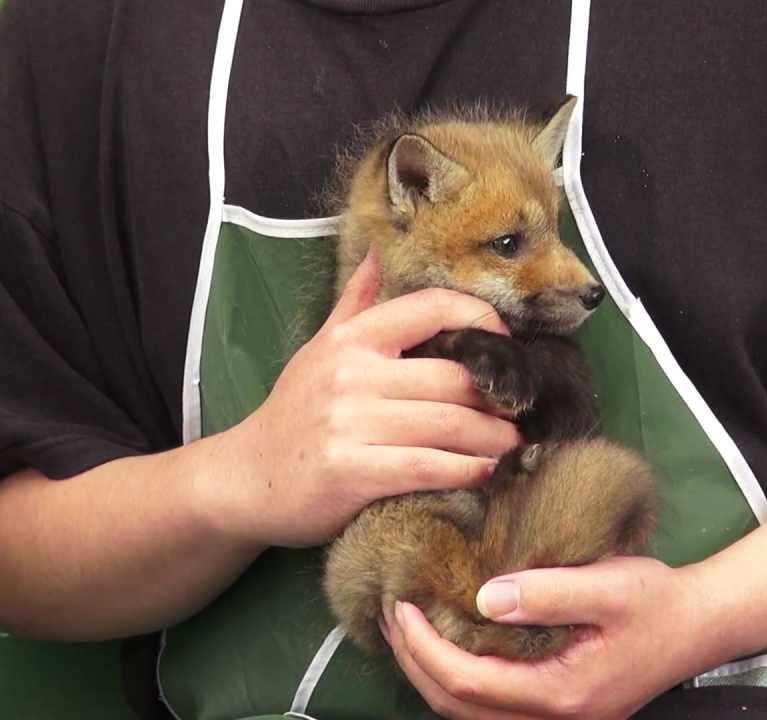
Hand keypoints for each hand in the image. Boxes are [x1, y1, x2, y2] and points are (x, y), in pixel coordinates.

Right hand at [222, 244, 522, 547]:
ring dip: (493, 438)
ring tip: (511, 443)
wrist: (246, 479)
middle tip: (520, 409)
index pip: (431, 308)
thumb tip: (381, 250)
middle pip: (452, 376)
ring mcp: (349, 423)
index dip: (479, 319)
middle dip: (497, 397)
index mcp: (351, 338)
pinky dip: (466, 471)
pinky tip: (484, 472)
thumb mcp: (319, 349)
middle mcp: (351, 374)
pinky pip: (427, 466)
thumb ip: (356, 302)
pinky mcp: (351, 471)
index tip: (505, 343)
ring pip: (448, 424)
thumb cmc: (293, 414)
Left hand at [381, 556, 722, 719]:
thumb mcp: (608, 585)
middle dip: (415, 661)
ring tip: (408, 628)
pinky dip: (457, 682)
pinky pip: (489, 709)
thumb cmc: (656, 602)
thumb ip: (547, 592)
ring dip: (431, 674)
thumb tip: (483, 596)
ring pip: (469, 714)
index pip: (468, 682)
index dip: (424, 647)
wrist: (698, 626)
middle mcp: (554, 718)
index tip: (402, 605)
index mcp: (561, 692)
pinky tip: (446, 646)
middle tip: (392, 613)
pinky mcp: (557, 710)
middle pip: (457, 706)